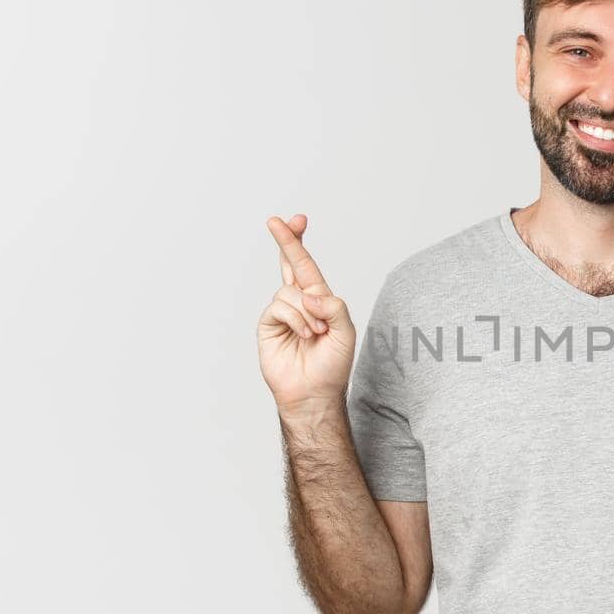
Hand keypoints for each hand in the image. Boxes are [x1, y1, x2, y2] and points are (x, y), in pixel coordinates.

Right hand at [258, 213, 356, 414]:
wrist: (314, 393)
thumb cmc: (332, 365)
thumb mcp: (345, 332)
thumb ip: (334, 306)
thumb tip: (310, 293)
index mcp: (319, 299)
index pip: (307, 265)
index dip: (300, 242)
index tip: (297, 219)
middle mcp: (299, 302)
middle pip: (289, 264)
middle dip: (286, 241)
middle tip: (276, 221)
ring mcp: (282, 313)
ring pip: (289, 292)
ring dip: (307, 312)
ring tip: (316, 334)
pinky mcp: (268, 325)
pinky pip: (279, 307)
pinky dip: (296, 320)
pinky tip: (304, 336)